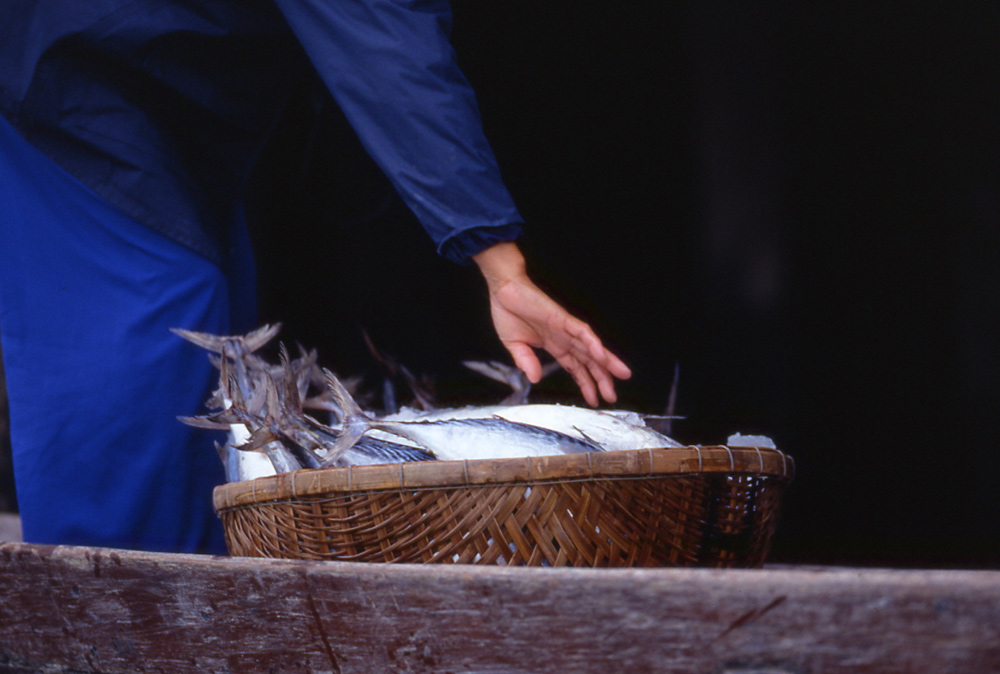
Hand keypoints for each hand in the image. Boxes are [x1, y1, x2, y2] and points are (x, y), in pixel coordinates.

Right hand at [472, 242, 631, 406]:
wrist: (503, 289)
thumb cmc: (508, 311)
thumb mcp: (515, 345)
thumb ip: (525, 362)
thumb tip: (534, 378)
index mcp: (554, 345)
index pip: (575, 368)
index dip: (585, 384)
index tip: (593, 399)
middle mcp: (564, 338)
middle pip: (588, 361)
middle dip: (601, 378)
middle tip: (612, 396)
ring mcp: (565, 328)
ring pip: (591, 347)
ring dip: (606, 361)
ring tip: (621, 374)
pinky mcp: (562, 318)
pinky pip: (582, 331)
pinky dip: (592, 343)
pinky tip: (601, 355)